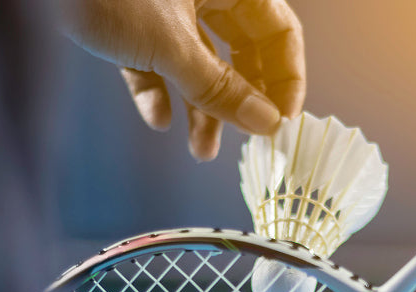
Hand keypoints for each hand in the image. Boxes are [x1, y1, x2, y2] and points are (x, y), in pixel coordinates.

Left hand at [61, 0, 304, 160]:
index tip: (280, 123)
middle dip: (241, 100)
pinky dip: (158, 91)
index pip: (279, 31)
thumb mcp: (169, 43)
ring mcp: (165, 8)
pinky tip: (156, 119)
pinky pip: (156, 62)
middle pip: (241, 50)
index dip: (286, 78)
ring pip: (198, 62)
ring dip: (201, 108)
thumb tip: (267, 124)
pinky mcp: (129, 24)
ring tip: (199, 152)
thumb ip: (219, 87)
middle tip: (245, 138)